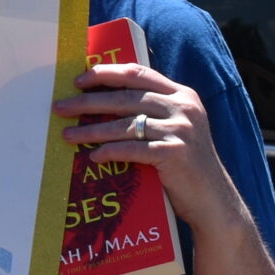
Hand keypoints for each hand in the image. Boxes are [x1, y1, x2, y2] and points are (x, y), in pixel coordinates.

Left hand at [54, 62, 241, 230]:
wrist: (214, 201)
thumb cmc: (185, 165)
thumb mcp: (174, 128)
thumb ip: (151, 111)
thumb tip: (100, 101)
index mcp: (182, 95)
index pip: (137, 74)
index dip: (105, 74)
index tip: (78, 81)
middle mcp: (183, 108)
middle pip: (124, 98)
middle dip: (87, 102)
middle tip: (60, 107)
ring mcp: (180, 131)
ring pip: (124, 125)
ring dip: (91, 130)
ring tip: (67, 135)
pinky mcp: (175, 154)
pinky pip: (132, 149)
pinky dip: (110, 152)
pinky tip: (93, 156)